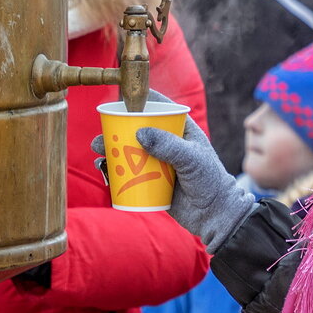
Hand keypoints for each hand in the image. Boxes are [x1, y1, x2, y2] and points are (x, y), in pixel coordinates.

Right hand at [91, 93, 254, 252]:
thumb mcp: (192, 159)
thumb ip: (169, 145)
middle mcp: (167, 142)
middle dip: (117, 126)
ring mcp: (157, 161)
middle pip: (138, 127)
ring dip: (111, 146)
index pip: (160, 107)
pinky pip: (128, 170)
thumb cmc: (209, 181)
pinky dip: (114, 167)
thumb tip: (139, 133)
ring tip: (98, 149)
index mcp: (181, 129)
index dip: (142, 99)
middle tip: (104, 130)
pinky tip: (103, 166)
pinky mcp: (150, 180)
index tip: (122, 97)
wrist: (213, 215)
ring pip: (129, 149)